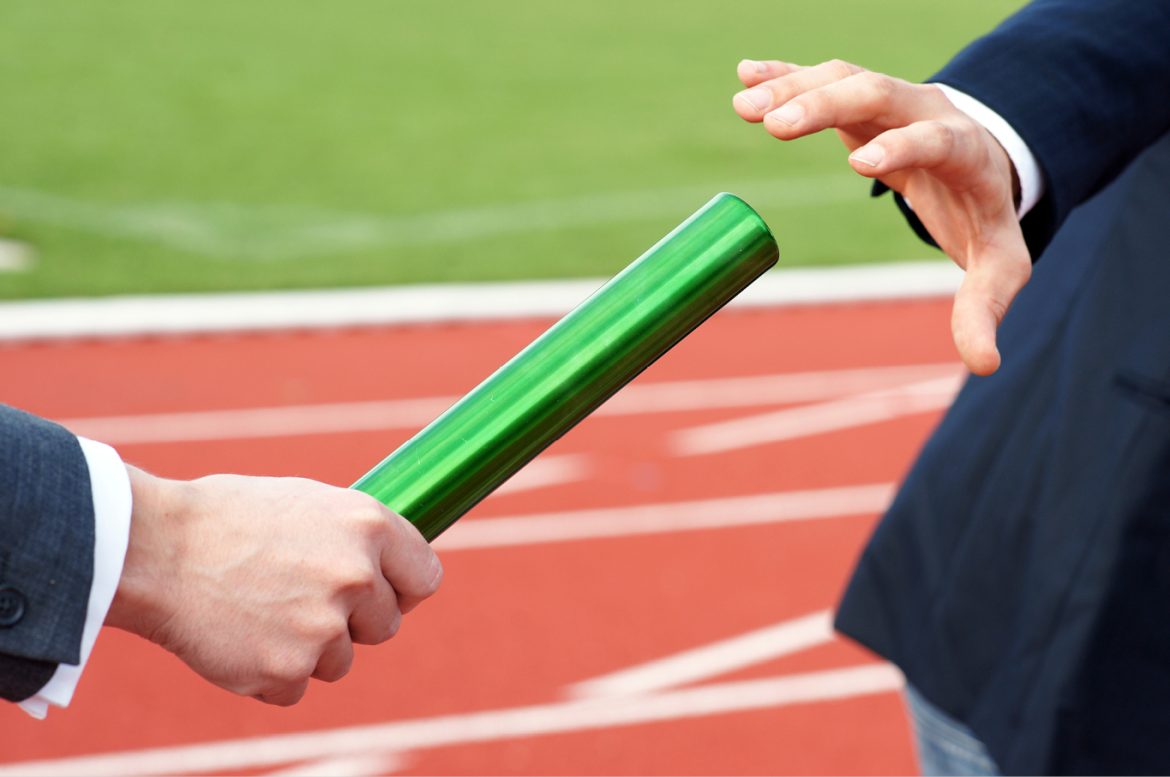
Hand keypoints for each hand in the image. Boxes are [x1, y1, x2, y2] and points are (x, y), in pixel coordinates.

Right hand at [106, 466, 441, 705]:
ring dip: (309, 648)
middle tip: (299, 598)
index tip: (384, 593)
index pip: (426, 577)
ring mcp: (324, 628)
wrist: (154, 549)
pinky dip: (271, 674)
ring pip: (341, 661)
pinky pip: (297, 686)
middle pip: (386, 626)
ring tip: (260, 611)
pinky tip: (240, 636)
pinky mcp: (287, 671)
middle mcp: (356, 577)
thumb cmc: (228, 518)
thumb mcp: (308, 504)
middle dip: (352, 621)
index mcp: (368, 526)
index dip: (403, 588)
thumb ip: (356, 538)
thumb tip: (391, 567)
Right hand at [733, 58, 1031, 374]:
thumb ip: (983, 309)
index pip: (936, 139)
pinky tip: (745, 75)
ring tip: (744, 108)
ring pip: (843, 78)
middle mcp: (928, 111)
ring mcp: (893, 99)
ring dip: (793, 88)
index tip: (860, 165)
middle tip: (775, 126)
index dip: (902, 147)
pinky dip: (784, 75)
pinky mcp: (862, 97)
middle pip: (879, 92)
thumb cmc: (984, 219)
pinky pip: (822, 77)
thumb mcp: (996, 267)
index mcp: (965, 152)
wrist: (983, 165)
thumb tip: (984, 365)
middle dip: (826, 105)